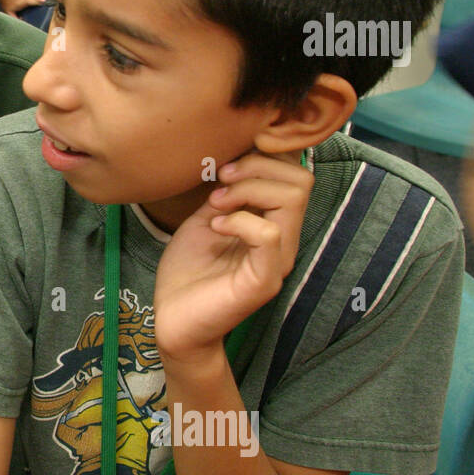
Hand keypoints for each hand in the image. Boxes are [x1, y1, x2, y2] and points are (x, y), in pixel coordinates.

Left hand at [154, 151, 311, 362]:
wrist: (173, 319)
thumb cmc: (188, 270)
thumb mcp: (206, 216)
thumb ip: (228, 190)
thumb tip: (237, 155)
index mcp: (273, 222)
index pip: (296, 172)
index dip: (264, 156)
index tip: (224, 166)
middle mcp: (284, 240)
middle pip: (301, 179)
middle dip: (256, 167)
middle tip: (219, 182)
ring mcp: (278, 260)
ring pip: (291, 199)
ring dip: (246, 190)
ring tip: (215, 205)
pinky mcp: (264, 280)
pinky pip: (269, 234)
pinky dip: (240, 220)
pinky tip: (216, 226)